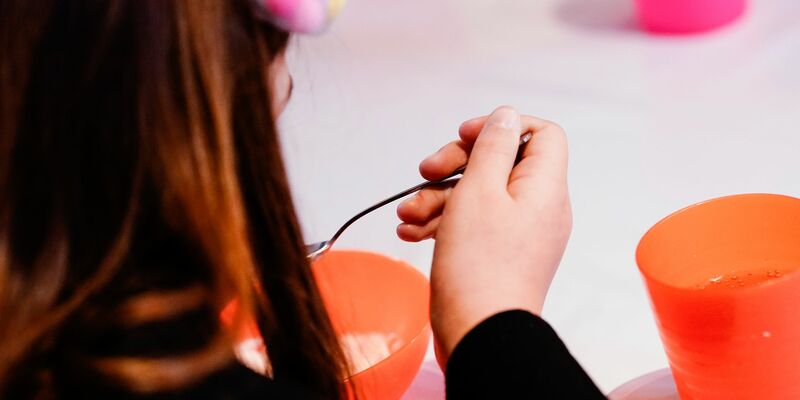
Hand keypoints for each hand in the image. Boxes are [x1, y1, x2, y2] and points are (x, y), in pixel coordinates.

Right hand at [399, 106, 571, 364]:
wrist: (479, 334)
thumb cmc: (480, 268)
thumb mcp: (479, 191)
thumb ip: (494, 147)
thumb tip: (506, 117)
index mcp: (544, 188)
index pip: (541, 134)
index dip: (502, 127)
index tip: (465, 137)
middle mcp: (538, 209)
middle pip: (501, 162)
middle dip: (456, 164)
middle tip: (426, 171)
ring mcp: (518, 234)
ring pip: (479, 195)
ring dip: (439, 197)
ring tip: (408, 214)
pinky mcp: (498, 255)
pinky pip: (473, 224)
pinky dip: (443, 222)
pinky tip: (412, 232)